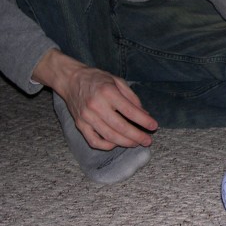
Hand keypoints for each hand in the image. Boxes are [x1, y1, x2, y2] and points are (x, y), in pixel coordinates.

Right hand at [32, 49, 157, 149]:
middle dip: (137, 136)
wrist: (71, 80)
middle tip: (148, 141)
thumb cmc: (97, 79)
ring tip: (136, 143)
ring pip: (109, 136)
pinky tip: (117, 143)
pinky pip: (94, 141)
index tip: (154, 126)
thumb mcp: (117, 81)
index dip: (144, 121)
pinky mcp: (79, 125)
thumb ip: (132, 98)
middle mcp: (96, 106)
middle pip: (120, 127)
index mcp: (108, 92)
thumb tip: (145, 114)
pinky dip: (107, 146)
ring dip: (125, 143)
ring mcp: (86, 117)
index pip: (130, 111)